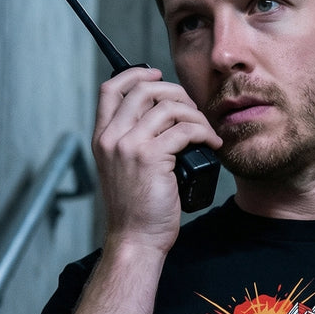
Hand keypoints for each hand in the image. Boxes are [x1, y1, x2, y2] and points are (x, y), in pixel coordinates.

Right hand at [91, 67, 221, 251]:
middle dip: (174, 91)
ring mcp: (129, 147)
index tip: (156, 74)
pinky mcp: (151, 158)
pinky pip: (184, 130)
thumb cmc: (136, 210)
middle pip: (143, 90)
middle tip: (192, 108)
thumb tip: (159, 115)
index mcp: (102, 138)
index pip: (110, 89)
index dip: (135, 74)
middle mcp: (112, 138)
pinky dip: (204, 132)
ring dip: (195, 114)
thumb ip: (131, 142)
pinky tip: (212, 143)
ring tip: (206, 130)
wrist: (136, 239)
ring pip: (168, 107)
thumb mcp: (123, 169)